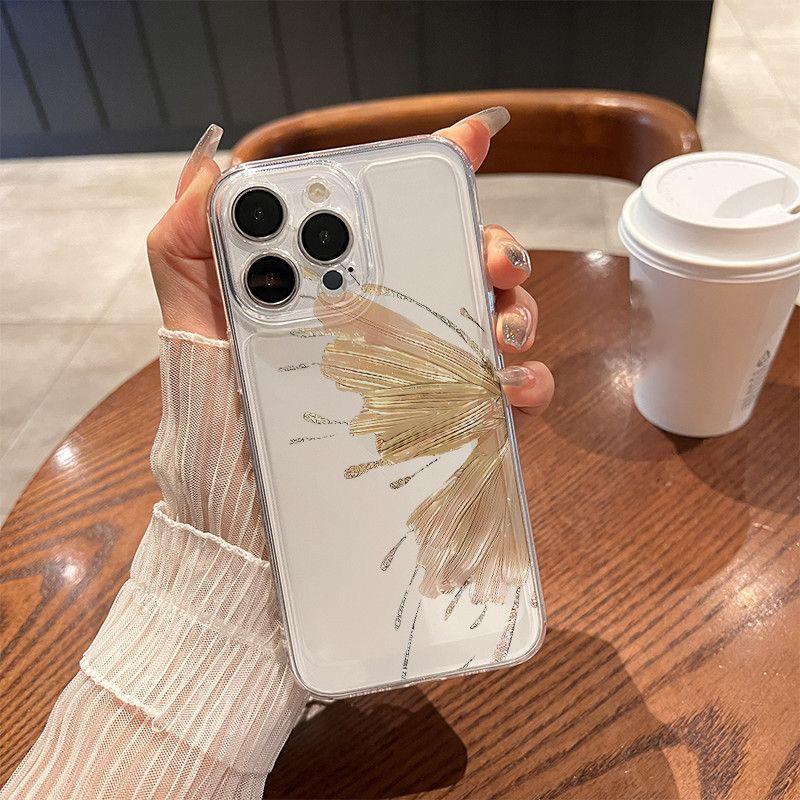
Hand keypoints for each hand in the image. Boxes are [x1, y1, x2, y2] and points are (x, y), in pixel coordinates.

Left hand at [147, 109, 553, 414]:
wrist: (240, 512)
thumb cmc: (219, 420)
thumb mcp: (194, 329)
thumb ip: (187, 251)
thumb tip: (213, 171)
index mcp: (343, 284)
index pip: (395, 217)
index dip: (438, 169)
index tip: (472, 139)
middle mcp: (393, 318)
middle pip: (464, 260)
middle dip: (496, 245)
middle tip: (495, 260)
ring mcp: (426, 369)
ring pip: (497, 318)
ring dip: (518, 311)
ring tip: (502, 333)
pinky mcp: (449, 422)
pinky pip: (504, 397)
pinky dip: (526, 385)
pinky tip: (510, 389)